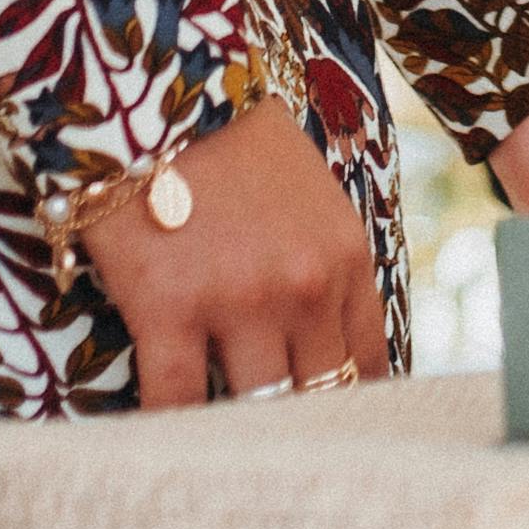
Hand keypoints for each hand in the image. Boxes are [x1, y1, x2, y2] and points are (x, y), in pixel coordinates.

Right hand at [77, 100, 393, 410]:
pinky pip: (175, 399)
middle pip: (315, 393)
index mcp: (346, 260)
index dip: (348, 401)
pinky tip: (168, 432)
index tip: (332, 422)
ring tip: (225, 436)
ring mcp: (238, 302)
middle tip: (279, 435)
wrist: (161, 92)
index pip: (367, 363)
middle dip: (298, 418)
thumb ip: (329, 271)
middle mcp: (303, 288)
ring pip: (254, 404)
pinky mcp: (170, 308)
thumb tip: (334, 345)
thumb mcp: (315, 202)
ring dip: (240, 424)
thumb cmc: (236, 146)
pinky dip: (171, 423)